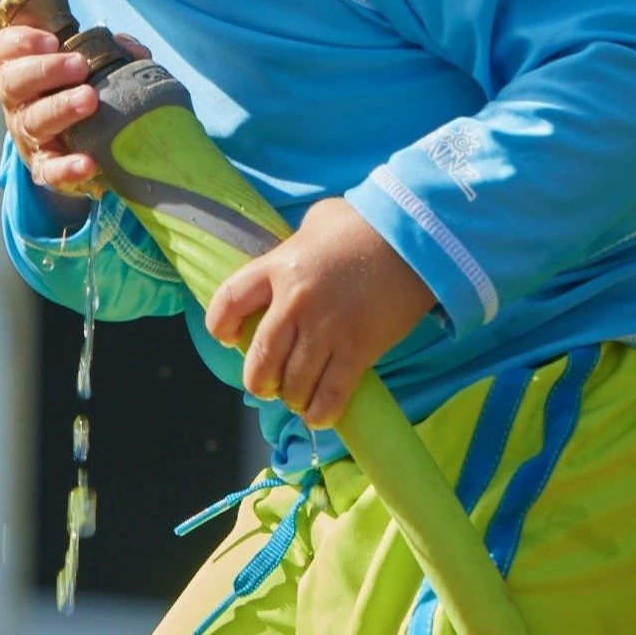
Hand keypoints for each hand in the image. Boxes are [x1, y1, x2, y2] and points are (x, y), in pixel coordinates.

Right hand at [0, 25, 147, 198]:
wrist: (72, 144)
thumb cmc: (75, 90)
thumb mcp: (85, 65)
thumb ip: (108, 51)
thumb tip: (134, 51)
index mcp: (21, 68)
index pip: (3, 49)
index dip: (20, 41)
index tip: (52, 40)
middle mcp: (17, 101)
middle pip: (12, 81)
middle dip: (45, 70)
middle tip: (79, 65)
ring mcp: (26, 135)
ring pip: (32, 121)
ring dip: (60, 108)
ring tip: (89, 99)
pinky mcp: (42, 167)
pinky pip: (48, 170)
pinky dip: (66, 168)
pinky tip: (88, 163)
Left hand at [204, 197, 436, 429]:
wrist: (414, 238)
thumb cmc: (365, 224)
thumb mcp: (318, 221)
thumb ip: (296, 241)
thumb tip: (292, 251)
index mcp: (277, 266)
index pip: (228, 302)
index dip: (221, 325)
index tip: (227, 337)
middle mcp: (294, 302)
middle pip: (259, 358)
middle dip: (258, 380)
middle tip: (266, 383)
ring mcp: (325, 329)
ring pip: (293, 384)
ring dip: (292, 397)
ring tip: (298, 396)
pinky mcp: (357, 350)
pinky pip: (330, 395)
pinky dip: (320, 412)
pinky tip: (319, 413)